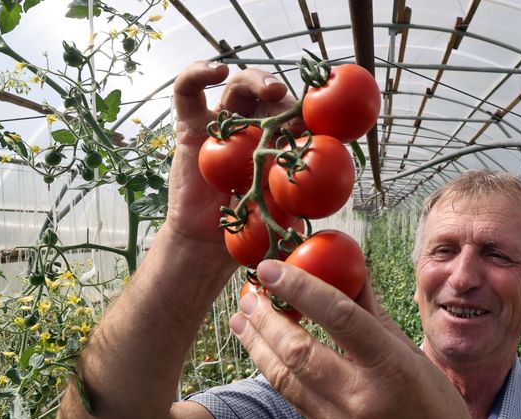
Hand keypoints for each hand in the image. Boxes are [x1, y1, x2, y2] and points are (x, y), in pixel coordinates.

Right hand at [166, 62, 303, 250]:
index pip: (293, 115)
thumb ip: (303, 195)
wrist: (208, 244)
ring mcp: (220, 126)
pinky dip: (197, 74)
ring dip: (256, 80)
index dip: (306, 110)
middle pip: (268, 95)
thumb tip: (334, 191)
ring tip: (273, 89)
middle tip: (297, 106)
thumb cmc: (249, 228)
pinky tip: (215, 71)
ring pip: (237, 87)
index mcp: (276, 143)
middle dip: (284, 95)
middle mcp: (250, 128)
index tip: (321, 119)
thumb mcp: (284, 211)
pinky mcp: (190, 127)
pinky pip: (187, 92)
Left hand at [229, 260, 483, 418]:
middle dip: (266, 317)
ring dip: (257, 343)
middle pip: (298, 350)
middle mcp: (362, 397)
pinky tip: (263, 348)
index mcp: (392, 367)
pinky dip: (274, 368)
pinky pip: (292, 397)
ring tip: (242, 316)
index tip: (272, 267)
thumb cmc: (435, 404)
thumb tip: (349, 271)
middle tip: (249, 292)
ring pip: (283, 376)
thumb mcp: (413, 353)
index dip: (300, 288)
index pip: (339, 317)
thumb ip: (374, 314)